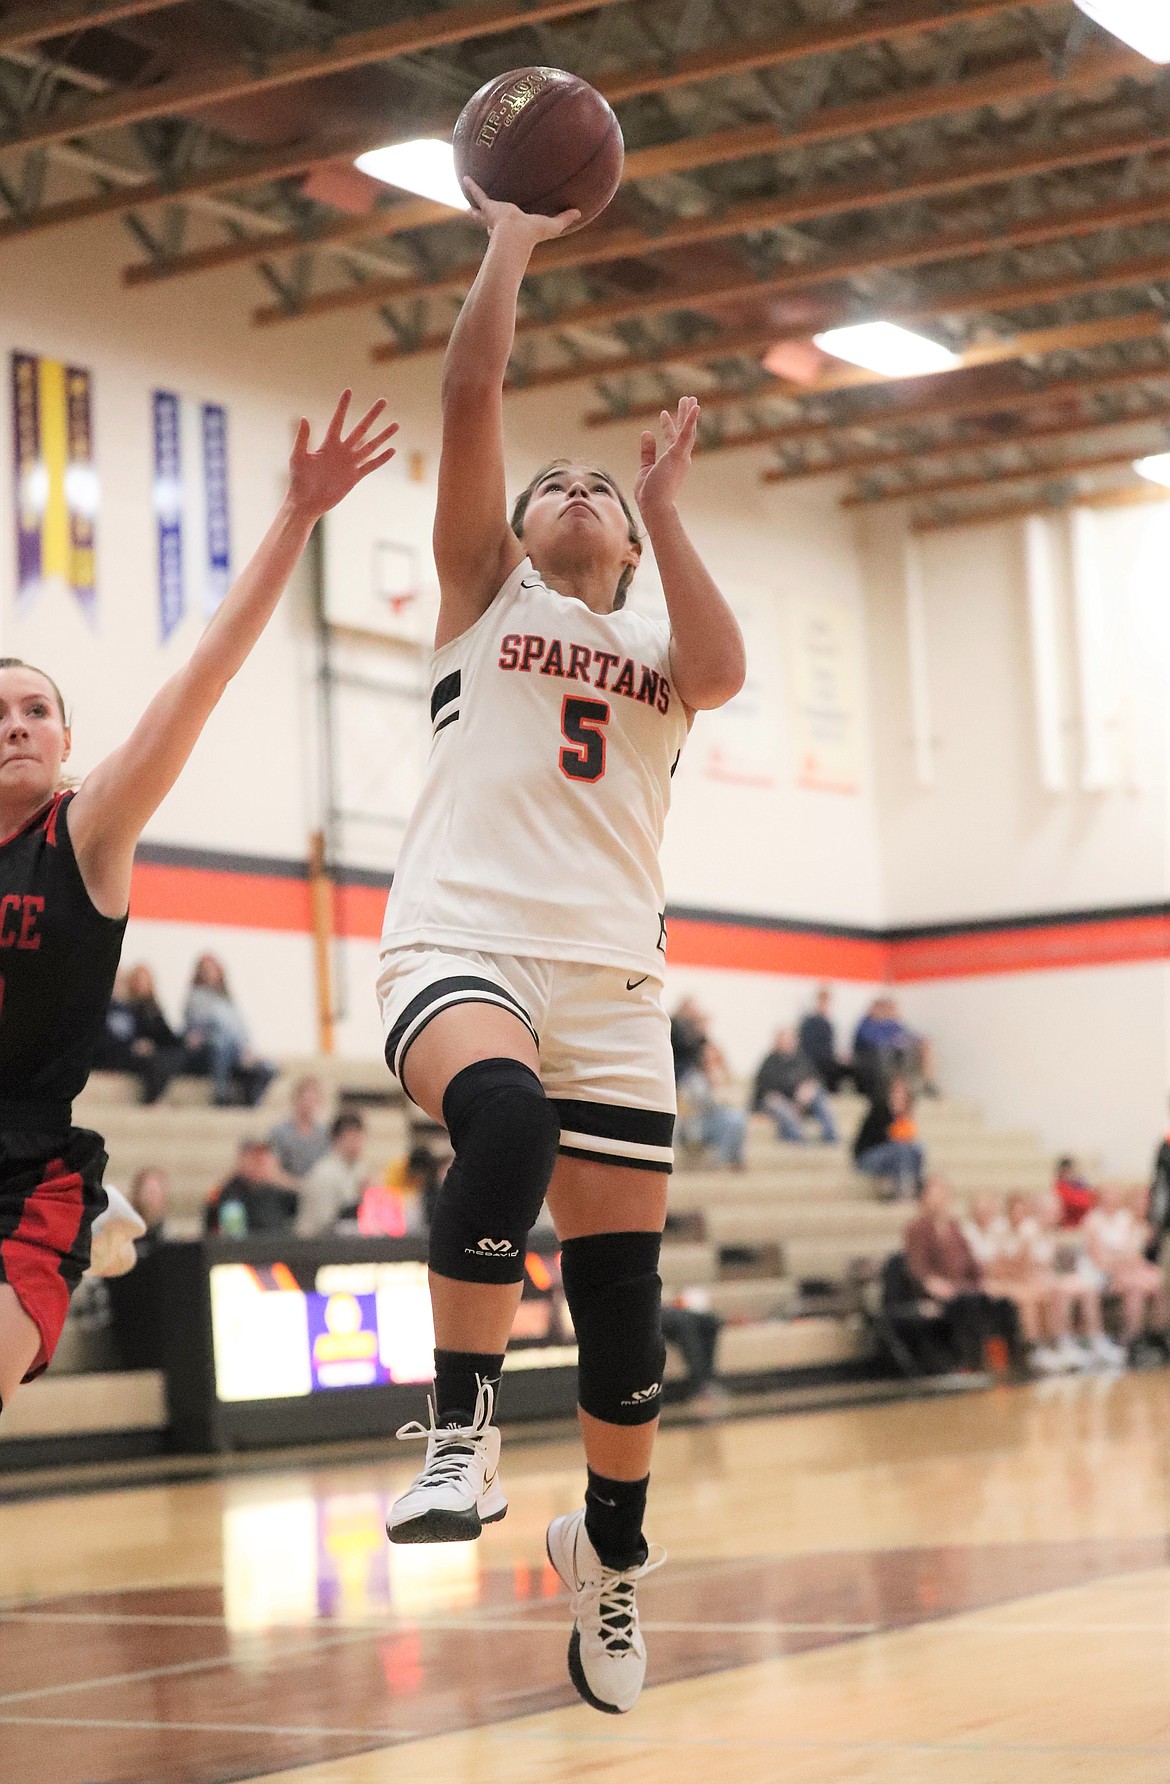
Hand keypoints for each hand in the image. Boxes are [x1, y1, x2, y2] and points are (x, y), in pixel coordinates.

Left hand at [286, 391, 397, 520]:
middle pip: (361, 429)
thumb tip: (304, 418)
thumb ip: (303, 438)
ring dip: (383, 435)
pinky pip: (371, 466)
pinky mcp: (355, 477)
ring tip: (396, 424)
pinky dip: (381, 459)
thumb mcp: (297, 457)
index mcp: (328, 444)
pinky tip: (392, 450)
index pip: (338, 420)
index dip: (343, 406)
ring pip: (370, 446)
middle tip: (383, 401)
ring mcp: (350, 463)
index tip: (349, 390)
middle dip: (372, 415)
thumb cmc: (298, 480)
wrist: (306, 503)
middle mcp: (342, 451)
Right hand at [463, 177, 578, 243]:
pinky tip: (465, 177)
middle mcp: (500, 224)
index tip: (502, 225)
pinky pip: (478, 194)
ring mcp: (493, 215)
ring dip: (474, 205)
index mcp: (513, 229)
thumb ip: (564, 219)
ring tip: (467, 201)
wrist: (515, 235)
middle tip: (478, 214)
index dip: (506, 227)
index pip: (508, 228)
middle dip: (485, 219)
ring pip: (480, 209)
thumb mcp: (552, 225)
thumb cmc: (532, 234)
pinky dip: (472, 187)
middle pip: (490, 221)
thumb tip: (580, 212)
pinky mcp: (488, 207)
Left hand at [635, 395, 698, 522]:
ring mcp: (681, 456)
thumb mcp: (645, 468)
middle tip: (687, 400)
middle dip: (684, 415)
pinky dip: (691, 420)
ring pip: (688, 430)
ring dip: (689, 413)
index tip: (663, 414)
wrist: (654, 507)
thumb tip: (646, 433)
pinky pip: (686, 434)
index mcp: (673, 462)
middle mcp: (681, 458)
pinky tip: (694, 407)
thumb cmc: (650, 494)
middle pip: (684, 432)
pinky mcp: (678, 455)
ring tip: (691, 398)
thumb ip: (647, 451)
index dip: (668, 426)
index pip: (671, 440)